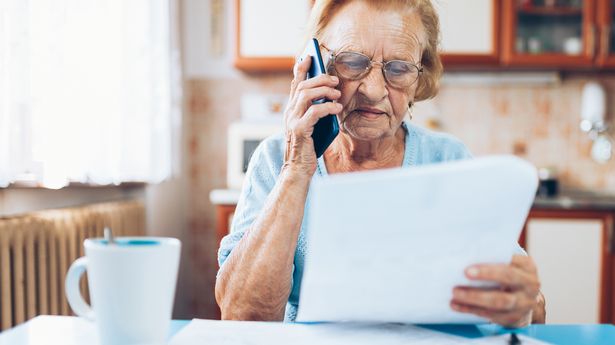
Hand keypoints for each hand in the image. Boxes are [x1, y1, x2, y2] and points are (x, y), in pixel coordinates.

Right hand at [283, 57, 342, 177]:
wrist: (298, 170)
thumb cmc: (308, 149)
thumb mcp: (313, 126)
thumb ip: (317, 111)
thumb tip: (331, 96)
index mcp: (292, 110)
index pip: (295, 84)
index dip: (301, 68)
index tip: (309, 56)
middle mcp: (289, 113)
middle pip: (302, 85)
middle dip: (320, 78)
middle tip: (335, 80)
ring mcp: (292, 121)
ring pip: (306, 95)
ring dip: (324, 90)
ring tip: (338, 93)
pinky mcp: (299, 131)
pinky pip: (314, 112)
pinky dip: (328, 107)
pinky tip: (338, 108)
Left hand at [450, 255, 541, 327]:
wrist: (525, 301)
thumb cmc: (508, 275)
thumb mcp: (508, 264)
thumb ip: (493, 257)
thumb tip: (464, 252)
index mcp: (527, 266)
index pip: (510, 261)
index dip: (490, 265)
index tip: (468, 267)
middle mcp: (530, 284)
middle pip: (508, 278)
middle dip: (485, 276)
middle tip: (464, 274)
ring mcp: (524, 303)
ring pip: (499, 301)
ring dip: (475, 297)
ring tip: (456, 292)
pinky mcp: (513, 318)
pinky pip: (491, 315)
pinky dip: (472, 309)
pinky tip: (457, 305)